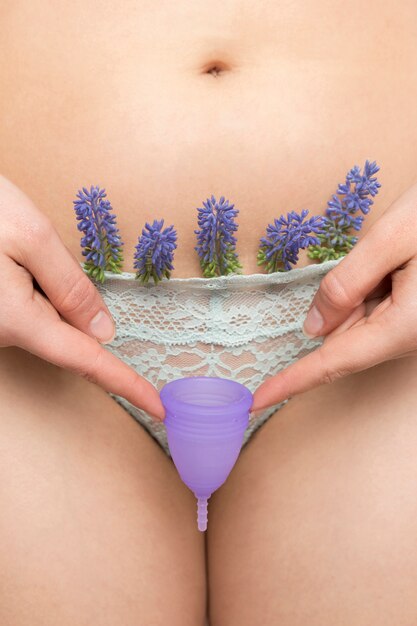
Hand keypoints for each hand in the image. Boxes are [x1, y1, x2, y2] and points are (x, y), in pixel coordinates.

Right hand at [0, 175, 164, 419]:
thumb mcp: (31, 237)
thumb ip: (71, 287)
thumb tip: (102, 331)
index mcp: (16, 319)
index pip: (85, 360)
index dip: (125, 383)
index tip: (158, 406)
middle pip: (63, 331)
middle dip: (68, 298)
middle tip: (39, 254)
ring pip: (43, 318)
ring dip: (45, 287)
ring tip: (14, 250)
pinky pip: (24, 311)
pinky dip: (32, 287)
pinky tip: (9, 258)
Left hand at [252, 182, 416, 412]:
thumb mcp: (392, 240)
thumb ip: (346, 284)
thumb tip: (314, 328)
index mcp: (404, 326)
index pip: (333, 363)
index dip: (292, 381)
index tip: (258, 400)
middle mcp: (409, 336)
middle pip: (345, 336)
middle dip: (339, 304)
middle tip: (374, 261)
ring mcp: (414, 327)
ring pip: (360, 320)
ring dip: (359, 291)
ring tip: (395, 257)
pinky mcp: (415, 316)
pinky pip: (376, 309)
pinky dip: (371, 288)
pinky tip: (396, 262)